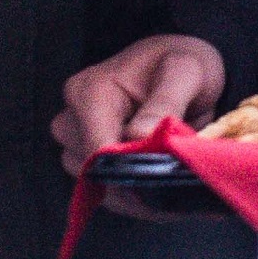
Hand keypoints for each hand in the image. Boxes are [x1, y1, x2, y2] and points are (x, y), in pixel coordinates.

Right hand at [53, 32, 226, 174]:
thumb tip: (139, 136)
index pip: (96, 150)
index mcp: (89, 92)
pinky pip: (100, 190)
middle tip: (173, 172)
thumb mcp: (185, 72)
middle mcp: (72, 115)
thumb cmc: (181, 64)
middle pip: (91, 169)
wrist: (177, 68)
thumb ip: (166, 101)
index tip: (165, 176)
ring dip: (131, 188)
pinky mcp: (87, 154)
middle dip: (133, 178)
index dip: (130, 170)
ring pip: (93, 182)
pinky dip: (129, 194)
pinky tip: (156, 182)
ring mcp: (76, 138)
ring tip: (166, 173)